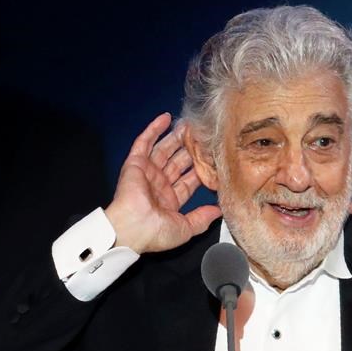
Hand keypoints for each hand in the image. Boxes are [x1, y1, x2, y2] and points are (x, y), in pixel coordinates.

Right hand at [104, 113, 221, 253]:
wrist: (132, 228)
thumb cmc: (156, 232)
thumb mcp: (186, 229)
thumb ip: (202, 218)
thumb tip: (219, 211)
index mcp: (169, 201)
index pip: (189, 181)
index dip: (200, 170)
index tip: (214, 158)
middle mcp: (159, 185)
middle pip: (178, 162)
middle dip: (190, 150)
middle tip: (203, 137)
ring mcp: (147, 173)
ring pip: (164, 150)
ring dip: (176, 137)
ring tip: (189, 125)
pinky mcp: (135, 163)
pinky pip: (144, 143)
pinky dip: (154, 129)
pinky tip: (166, 118)